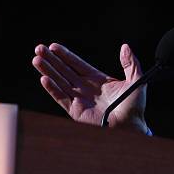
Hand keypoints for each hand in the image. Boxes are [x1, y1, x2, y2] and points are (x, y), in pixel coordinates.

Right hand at [32, 42, 147, 132]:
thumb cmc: (135, 106)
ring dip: (48, 71)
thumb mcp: (136, 80)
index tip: (53, 46)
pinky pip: (61, 97)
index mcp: (98, 80)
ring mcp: (80, 99)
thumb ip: (131, 63)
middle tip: (39, 48)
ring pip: (59, 82)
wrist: (131, 127)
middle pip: (64, 70)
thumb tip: (125, 46)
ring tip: (36, 59)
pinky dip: (52, 88)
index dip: (65, 55)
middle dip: (52, 60)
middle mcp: (86, 88)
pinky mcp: (76, 111)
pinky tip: (44, 78)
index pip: (77, 64)